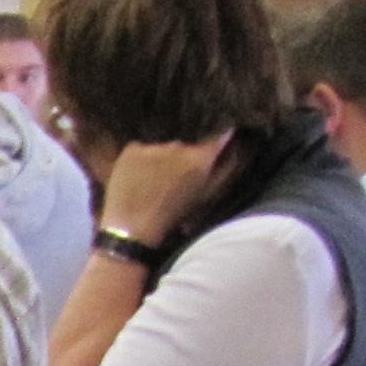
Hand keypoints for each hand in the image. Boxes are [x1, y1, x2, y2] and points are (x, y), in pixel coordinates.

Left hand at [99, 136, 230, 246]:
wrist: (132, 228)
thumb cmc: (173, 217)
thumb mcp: (206, 196)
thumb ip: (224, 169)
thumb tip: (234, 144)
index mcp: (201, 158)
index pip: (218, 138)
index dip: (218, 139)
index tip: (218, 141)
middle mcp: (180, 146)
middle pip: (186, 145)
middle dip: (183, 157)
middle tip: (175, 178)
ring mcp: (154, 147)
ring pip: (162, 148)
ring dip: (161, 159)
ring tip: (152, 181)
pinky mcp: (132, 149)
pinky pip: (140, 149)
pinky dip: (140, 160)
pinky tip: (136, 178)